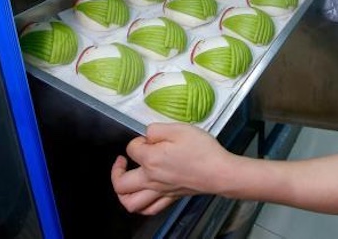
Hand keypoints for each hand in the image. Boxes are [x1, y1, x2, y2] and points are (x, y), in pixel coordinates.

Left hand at [111, 122, 231, 214]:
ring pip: (131, 203)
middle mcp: (151, 179)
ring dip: (123, 194)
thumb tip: (147, 135)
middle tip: (123, 161)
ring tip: (127, 181)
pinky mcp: (171, 198)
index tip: (149, 138)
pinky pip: (149, 209)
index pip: (132, 149)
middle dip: (116, 172)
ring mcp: (160, 192)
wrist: (220, 172)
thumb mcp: (179, 129)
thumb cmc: (202, 150)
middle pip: (120, 184)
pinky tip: (144, 195)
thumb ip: (157, 129)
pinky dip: (141, 205)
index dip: (138, 140)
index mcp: (151, 160)